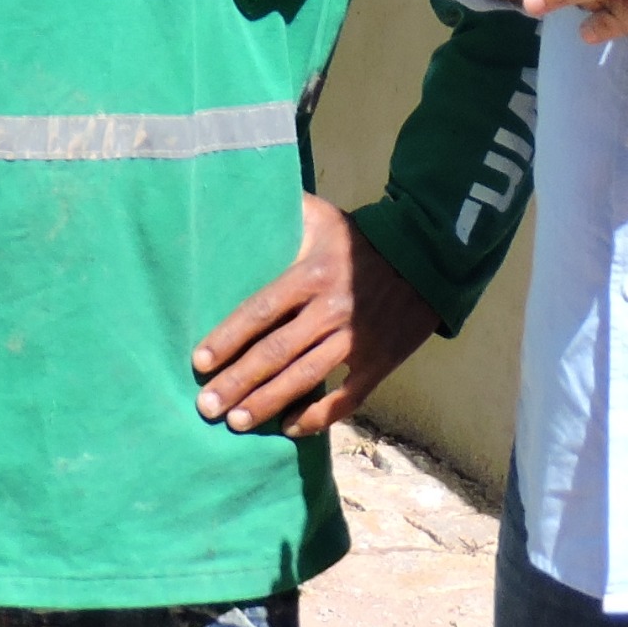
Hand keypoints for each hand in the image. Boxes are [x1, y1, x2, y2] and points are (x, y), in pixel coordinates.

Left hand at [191, 194, 434, 436]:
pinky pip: (347, 398)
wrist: (428, 254)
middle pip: (277, 352)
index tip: (199, 361)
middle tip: (206, 406)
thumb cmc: (363, 237)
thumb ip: (284, 212)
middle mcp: (332, 309)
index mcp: (314, 273)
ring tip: (236, 423)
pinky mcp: (381, 361)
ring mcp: (358, 339)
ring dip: (268, 403)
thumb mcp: (324, 217)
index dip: (229, 337)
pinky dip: (318, 418)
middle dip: (238, 381)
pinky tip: (290, 429)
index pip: (262, 310)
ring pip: (306, 379)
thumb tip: (241, 197)